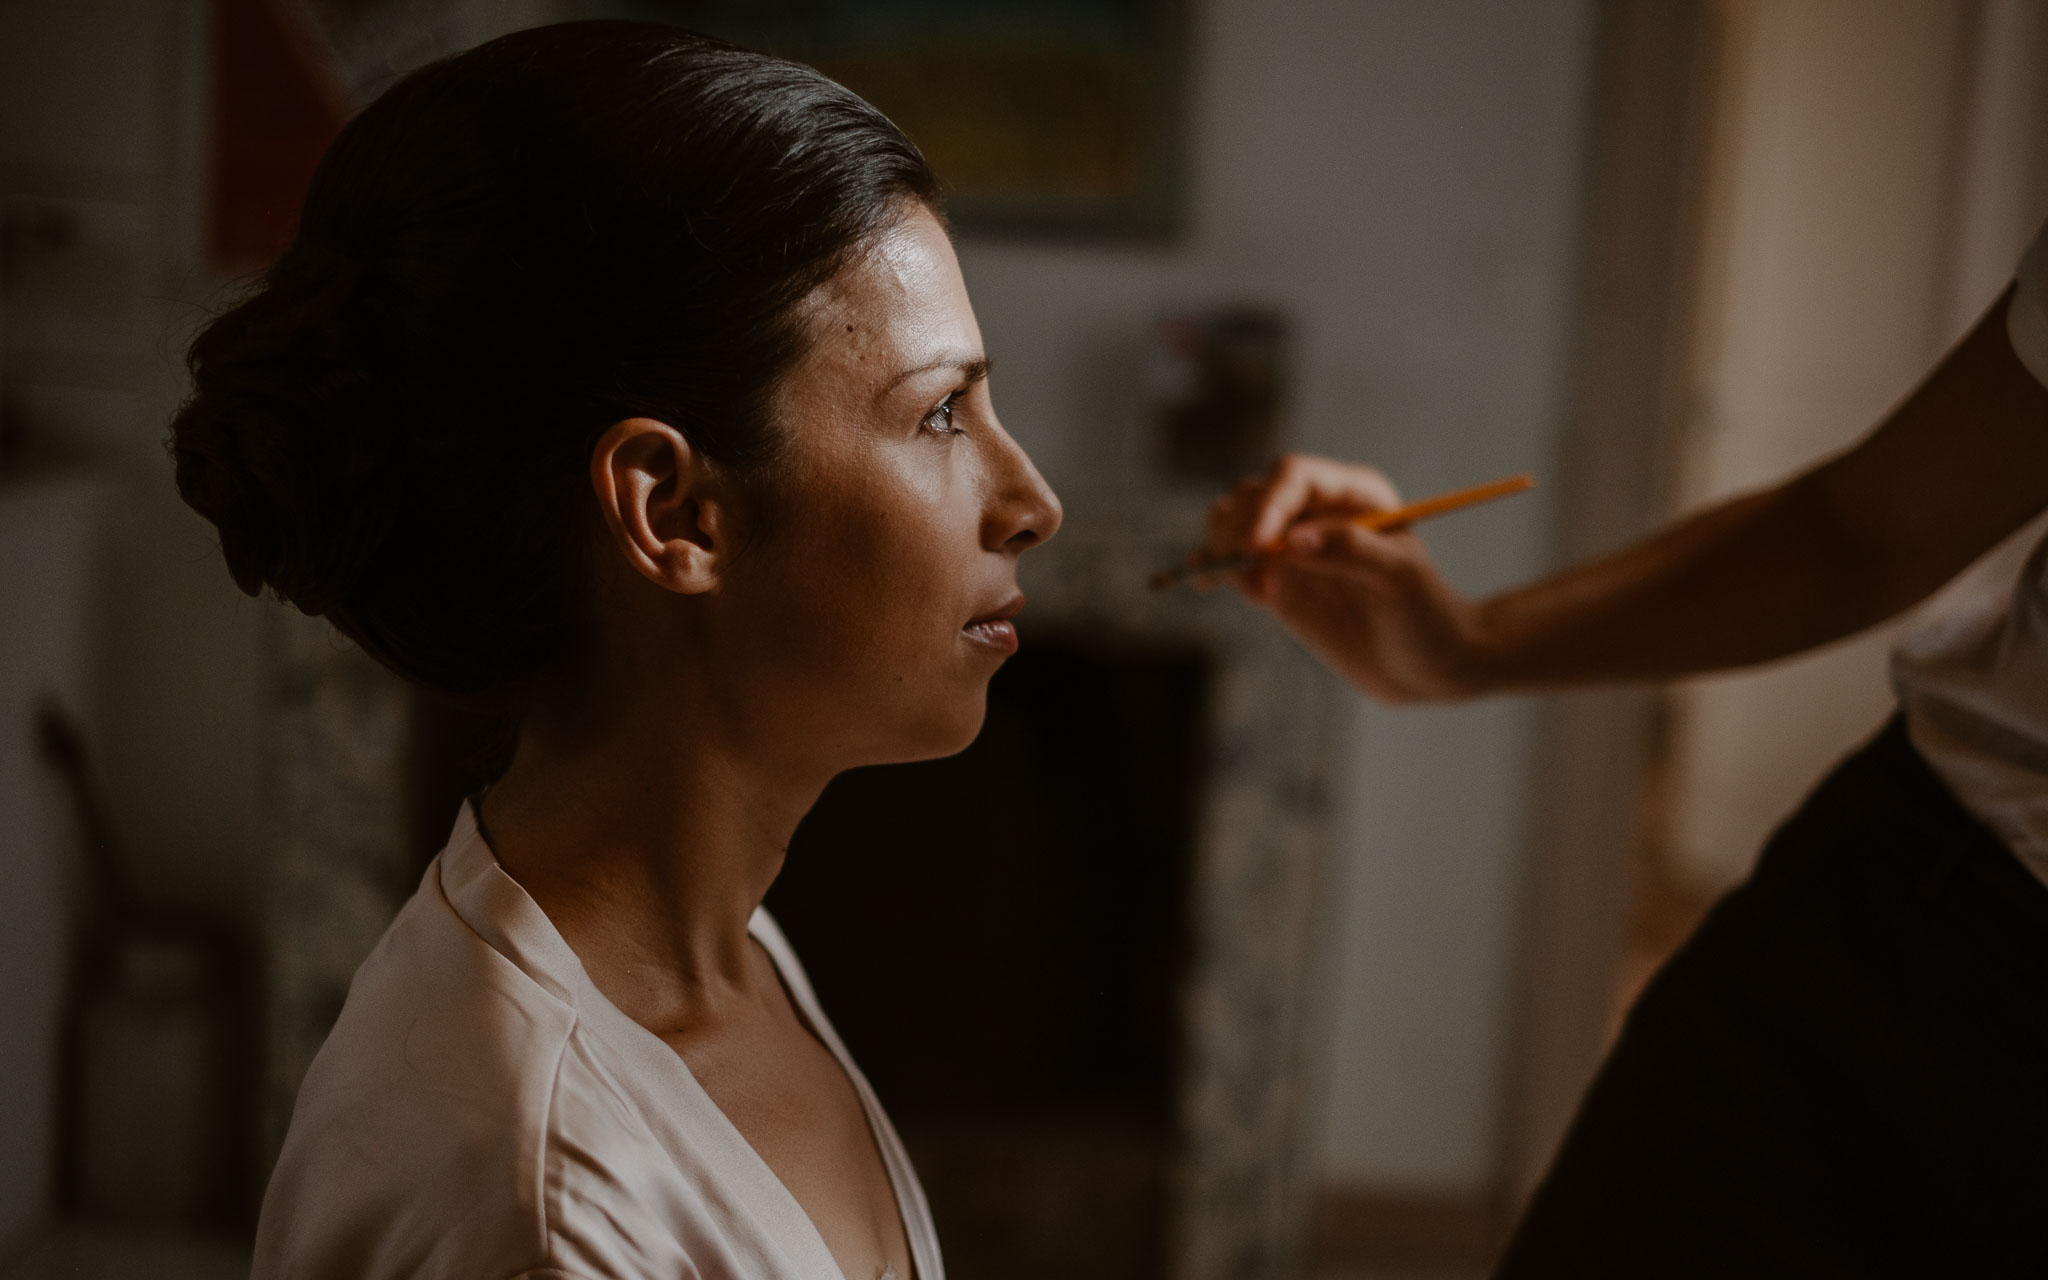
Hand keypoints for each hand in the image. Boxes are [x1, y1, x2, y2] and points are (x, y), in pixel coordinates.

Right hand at [1202, 454, 1490, 702]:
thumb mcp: (1401, 582)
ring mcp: (1293, 545)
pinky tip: (1231, 588)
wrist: (1428, 666)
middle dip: (1236, 526)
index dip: (1267, 505)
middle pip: (1253, 495)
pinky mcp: (1279, 581)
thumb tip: (1293, 542)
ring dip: (1220, 545)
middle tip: (1236, 567)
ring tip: (1239, 581)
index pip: (1292, 478)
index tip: (1254, 547)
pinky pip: (1233, 564)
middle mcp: (1318, 511)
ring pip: (1233, 523)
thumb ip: (1351, 554)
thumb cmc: (1428, 618)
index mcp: (1354, 494)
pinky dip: (1220, 572)